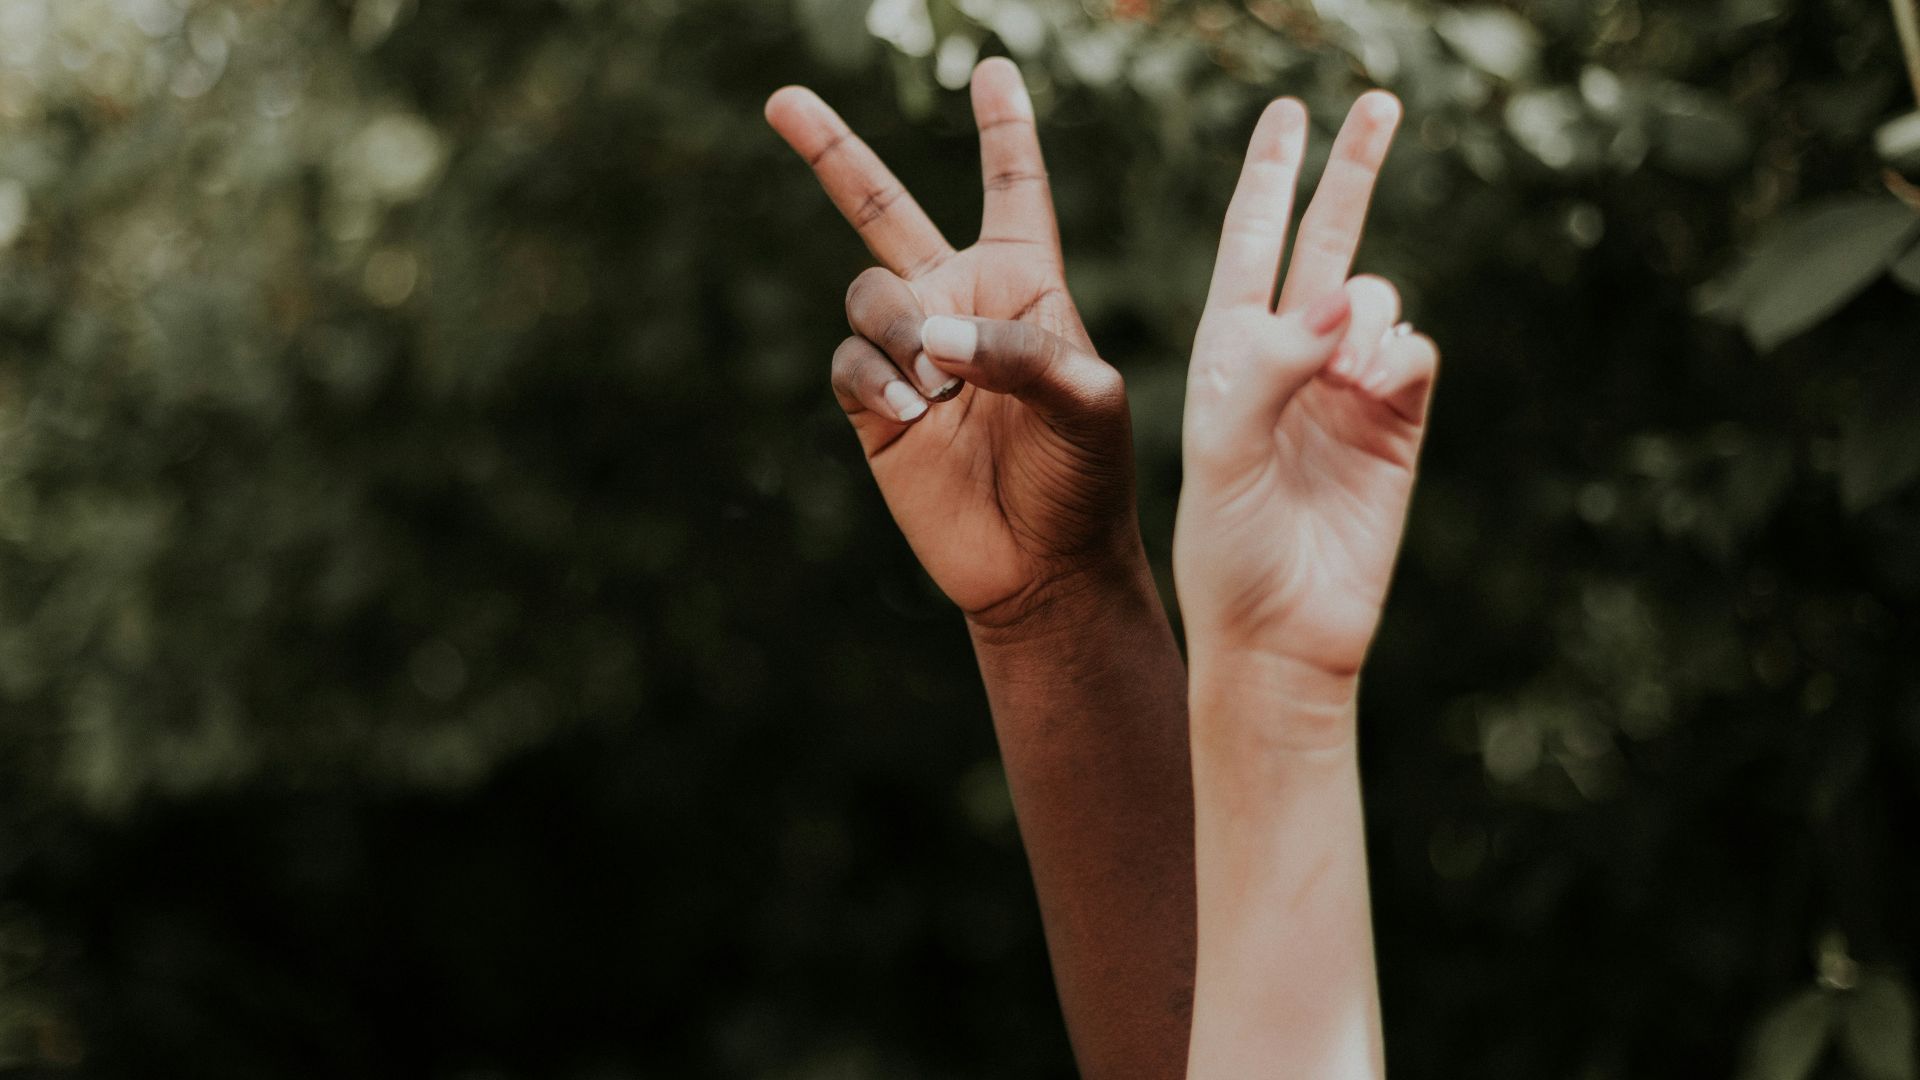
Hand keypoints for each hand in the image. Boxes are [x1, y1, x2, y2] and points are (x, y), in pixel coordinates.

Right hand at [766, 60, 1137, 629]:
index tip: (992, 69)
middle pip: (882, 208)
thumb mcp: (1089, 403)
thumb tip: (929, 338)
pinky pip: (848, 362)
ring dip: (898, 331)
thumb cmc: (1086, 478)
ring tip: (939, 389)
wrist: (1042, 566)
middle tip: (782, 99)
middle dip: (832, 152)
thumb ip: (1020, 351)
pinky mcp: (874, 407)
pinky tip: (917, 415)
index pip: (1012, 187)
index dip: (1003, 128)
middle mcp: (957, 304)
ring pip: (865, 295)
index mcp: (1024, 283)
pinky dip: (878, 381)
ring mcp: (909, 355)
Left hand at [1174, 92, 1439, 714]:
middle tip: (1379, 102)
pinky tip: (1376, 389)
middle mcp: (1290, 358)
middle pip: (1327, 242)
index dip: (1270, 177)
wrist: (1284, 633)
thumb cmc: (1227, 548)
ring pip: (1378, 299)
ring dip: (1366, 314)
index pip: (1250, 243)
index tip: (1287, 112)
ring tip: (1343, 376)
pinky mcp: (1399, 423)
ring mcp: (1347, 388)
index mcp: (1229, 353)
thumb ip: (1272, 366)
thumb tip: (1348, 300)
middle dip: (1351, 174)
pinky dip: (1400, 356)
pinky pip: (1414, 352)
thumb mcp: (1222, 451)